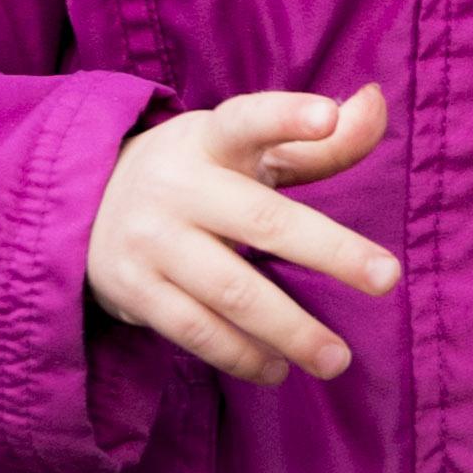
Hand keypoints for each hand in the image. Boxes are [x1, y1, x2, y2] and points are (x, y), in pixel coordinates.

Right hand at [87, 88, 398, 383]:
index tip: (327, 116)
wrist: (85, 205)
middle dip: (330, 252)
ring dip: (290, 330)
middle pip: (263, 220)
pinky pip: (195, 331)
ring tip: (336, 359)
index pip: (248, 119)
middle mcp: (177, 185)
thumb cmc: (196, 176)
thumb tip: (375, 104)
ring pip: (232, 291)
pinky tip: (278, 368)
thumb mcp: (244, 151)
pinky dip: (242, 355)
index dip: (287, 117)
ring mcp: (151, 239)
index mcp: (210, 140)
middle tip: (387, 279)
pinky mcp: (133, 289)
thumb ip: (316, 143)